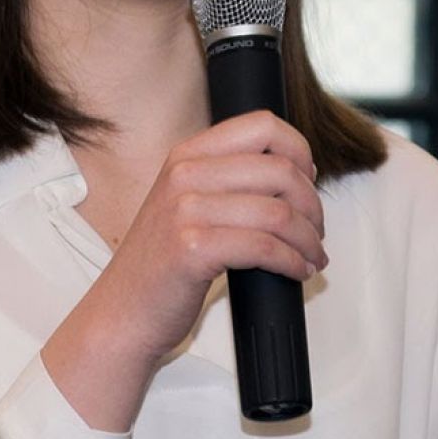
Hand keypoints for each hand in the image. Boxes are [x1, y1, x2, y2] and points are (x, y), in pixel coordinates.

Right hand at [42, 111, 325, 429]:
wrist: (122, 312)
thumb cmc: (162, 264)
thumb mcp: (186, 203)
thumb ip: (229, 179)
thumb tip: (297, 172)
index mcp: (187, 154)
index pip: (262, 125)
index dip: (299, 151)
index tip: (309, 180)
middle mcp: (185, 174)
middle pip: (280, 170)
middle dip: (312, 205)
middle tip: (315, 230)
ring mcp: (185, 210)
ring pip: (279, 211)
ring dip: (308, 239)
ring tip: (312, 256)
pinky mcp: (192, 249)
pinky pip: (265, 247)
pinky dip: (292, 261)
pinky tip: (296, 270)